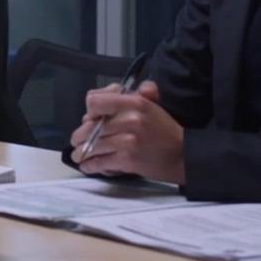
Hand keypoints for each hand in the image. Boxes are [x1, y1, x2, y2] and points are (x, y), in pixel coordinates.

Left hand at [68, 81, 185, 184]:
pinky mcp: (127, 160)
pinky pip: (100, 162)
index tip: (92, 117)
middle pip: (89, 127)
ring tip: (79, 155)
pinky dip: (91, 165)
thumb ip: (130, 95)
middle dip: (79, 136)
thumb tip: (105, 96)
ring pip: (92, 146)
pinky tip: (88, 165)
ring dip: (82, 152)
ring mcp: (128, 141)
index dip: (91, 109)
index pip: (95, 101)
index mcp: (135, 103)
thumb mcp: (151, 105)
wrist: (184, 155)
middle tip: (77, 141)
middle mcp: (130, 120)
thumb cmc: (165, 130)